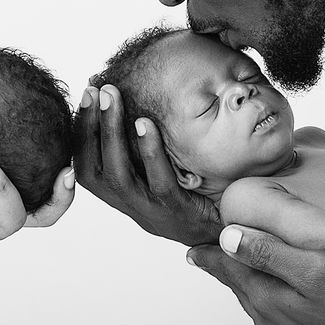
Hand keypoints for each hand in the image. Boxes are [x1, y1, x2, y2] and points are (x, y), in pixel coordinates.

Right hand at [73, 85, 220, 244]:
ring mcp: (155, 215)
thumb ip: (155, 147)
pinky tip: (145, 123)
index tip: (85, 98)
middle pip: (93, 172)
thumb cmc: (208, 196)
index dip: (79, 135)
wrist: (246, 235)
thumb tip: (143, 99)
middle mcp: (134, 208)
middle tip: (94, 90)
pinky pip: (159, 183)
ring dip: (111, 134)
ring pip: (118, 177)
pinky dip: (149, 152)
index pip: (87, 168)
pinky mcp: (182, 216)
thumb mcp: (173, 172)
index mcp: (128, 198)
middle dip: (88, 128)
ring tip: (113, 98)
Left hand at [188, 225, 324, 324]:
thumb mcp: (318, 267)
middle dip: (235, 272)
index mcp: (267, 299)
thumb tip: (227, 238)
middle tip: (225, 259)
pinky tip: (295, 317)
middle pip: (245, 290)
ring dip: (262, 296)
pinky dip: (285, 323)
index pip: (227, 268)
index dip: (211, 255)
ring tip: (261, 282)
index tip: (192, 251)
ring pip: (265, 313)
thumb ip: (269, 252)